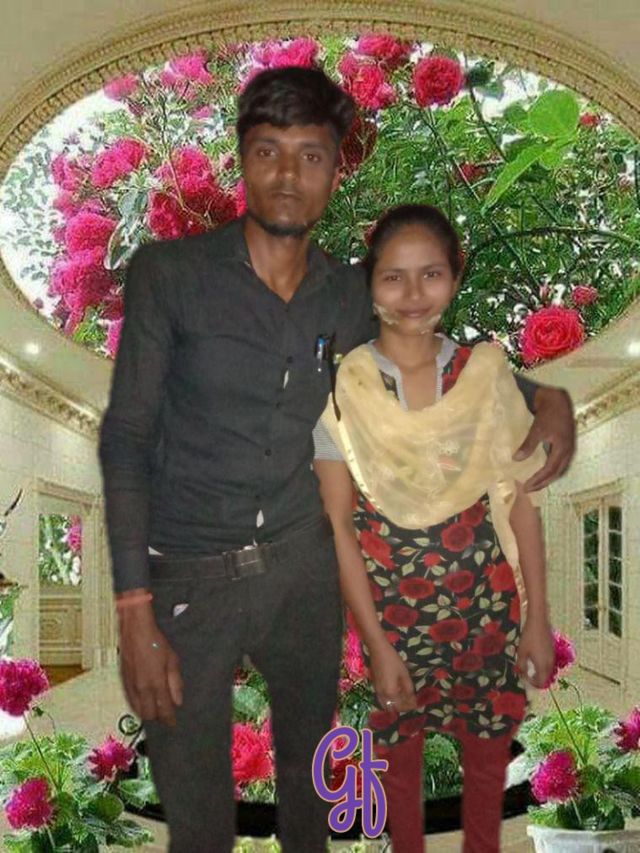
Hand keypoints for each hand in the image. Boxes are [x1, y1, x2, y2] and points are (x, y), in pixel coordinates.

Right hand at [117, 604, 183, 726]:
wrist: (135, 631)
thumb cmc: (156, 643)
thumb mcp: (172, 660)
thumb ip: (175, 682)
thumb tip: (178, 701)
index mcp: (156, 683)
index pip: (163, 710)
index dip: (169, 719)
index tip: (173, 724)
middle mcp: (142, 688)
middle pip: (149, 714)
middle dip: (158, 717)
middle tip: (165, 715)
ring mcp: (131, 686)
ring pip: (138, 710)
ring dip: (147, 712)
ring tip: (155, 709)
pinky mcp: (123, 681)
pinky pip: (130, 701)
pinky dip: (138, 705)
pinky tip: (144, 702)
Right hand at [369, 640, 417, 713]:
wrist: (378, 650)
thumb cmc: (393, 661)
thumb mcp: (404, 674)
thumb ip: (408, 688)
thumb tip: (412, 699)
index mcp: (390, 692)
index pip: (400, 706)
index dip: (409, 707)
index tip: (416, 704)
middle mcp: (382, 694)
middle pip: (392, 708)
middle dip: (401, 707)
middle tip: (410, 702)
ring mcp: (377, 690)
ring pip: (386, 704)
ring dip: (395, 704)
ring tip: (403, 698)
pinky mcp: (375, 686)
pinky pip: (382, 698)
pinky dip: (389, 700)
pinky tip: (396, 692)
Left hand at [514, 386, 575, 491]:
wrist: (560, 401)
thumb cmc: (548, 414)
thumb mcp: (537, 429)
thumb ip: (528, 445)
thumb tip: (516, 459)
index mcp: (562, 449)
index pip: (549, 471)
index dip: (538, 480)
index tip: (526, 487)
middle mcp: (569, 452)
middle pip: (556, 474)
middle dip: (542, 483)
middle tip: (529, 489)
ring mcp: (570, 449)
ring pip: (560, 470)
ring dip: (548, 479)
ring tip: (535, 484)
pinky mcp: (568, 446)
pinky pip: (562, 464)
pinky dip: (553, 471)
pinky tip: (544, 473)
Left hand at [516, 615, 555, 688]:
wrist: (539, 622)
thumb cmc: (529, 637)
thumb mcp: (522, 652)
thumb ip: (521, 665)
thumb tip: (521, 674)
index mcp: (543, 666)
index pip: (541, 682)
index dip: (532, 683)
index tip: (524, 678)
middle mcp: (550, 663)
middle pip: (546, 678)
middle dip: (536, 678)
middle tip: (526, 674)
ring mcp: (553, 657)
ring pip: (548, 670)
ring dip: (540, 672)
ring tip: (529, 666)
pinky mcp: (553, 650)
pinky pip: (549, 663)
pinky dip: (543, 665)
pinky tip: (534, 658)